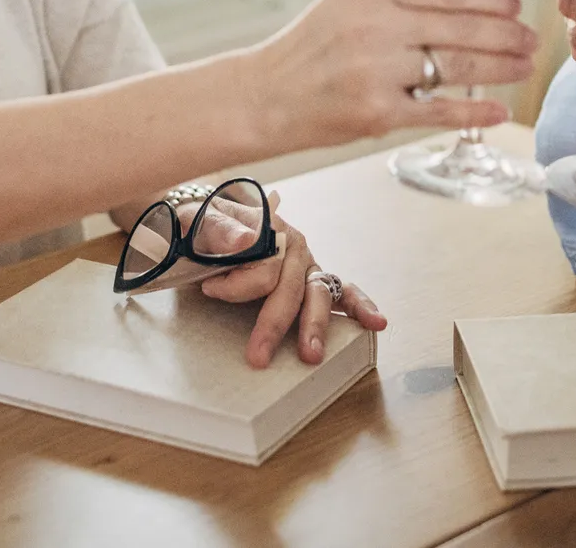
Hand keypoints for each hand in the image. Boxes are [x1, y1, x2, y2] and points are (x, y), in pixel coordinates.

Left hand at [198, 201, 387, 367]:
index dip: (235, 285)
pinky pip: (343, 291)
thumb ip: (218, 228)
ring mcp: (306, 262)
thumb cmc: (204, 226)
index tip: (209, 290)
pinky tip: (376, 323)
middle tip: (258, 355)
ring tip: (311, 354)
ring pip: (316, 295)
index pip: (262, 266)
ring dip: (314, 325)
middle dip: (273, 324)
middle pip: (289, 287)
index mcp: (268, 228)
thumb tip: (244, 242)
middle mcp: (293, 244)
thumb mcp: (199, 220)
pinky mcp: (314, 278)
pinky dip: (361, 306)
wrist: (210, 221)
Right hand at [253, 0, 536, 148]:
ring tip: (523, 66)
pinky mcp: (378, 113)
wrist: (266, 94)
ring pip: (460, 65)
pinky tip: (498, 109)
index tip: (513, 4)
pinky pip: (440, 110)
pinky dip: (475, 110)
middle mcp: (375, 24)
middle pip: (465, 25)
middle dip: (509, 34)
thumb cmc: (314, 45)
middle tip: (530, 39)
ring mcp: (377, 70)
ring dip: (502, 67)